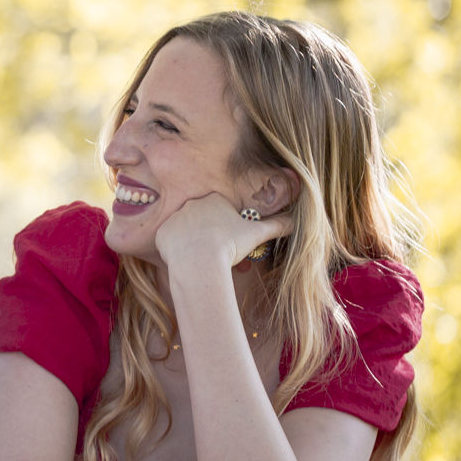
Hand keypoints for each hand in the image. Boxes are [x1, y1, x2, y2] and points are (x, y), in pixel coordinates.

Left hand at [153, 193, 289, 271]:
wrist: (200, 260)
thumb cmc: (230, 245)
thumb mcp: (258, 234)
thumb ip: (278, 225)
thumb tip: (298, 221)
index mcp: (214, 200)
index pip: (221, 211)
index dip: (227, 228)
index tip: (230, 242)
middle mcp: (192, 204)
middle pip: (203, 221)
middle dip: (211, 236)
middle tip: (218, 253)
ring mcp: (175, 218)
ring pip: (187, 232)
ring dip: (195, 244)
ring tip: (203, 259)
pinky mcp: (162, 233)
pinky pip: (170, 242)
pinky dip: (178, 252)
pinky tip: (187, 260)